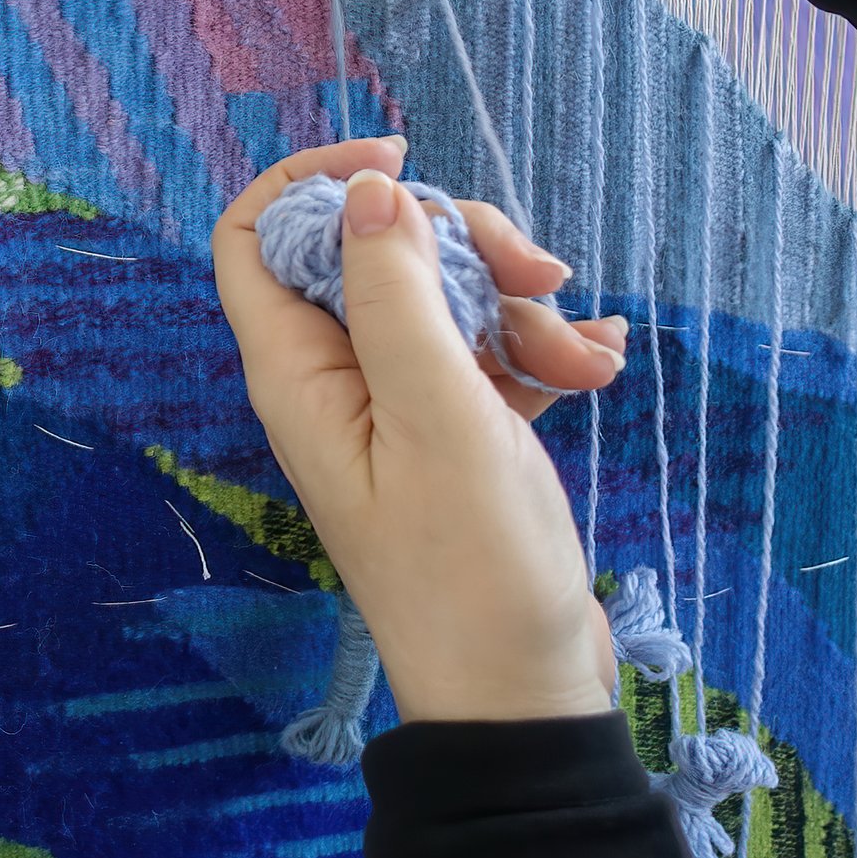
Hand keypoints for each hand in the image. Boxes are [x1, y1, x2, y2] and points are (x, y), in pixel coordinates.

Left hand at [212, 139, 630, 723]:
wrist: (523, 695)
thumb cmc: (468, 569)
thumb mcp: (438, 414)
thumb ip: (398, 295)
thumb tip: (365, 189)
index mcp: (296, 372)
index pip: (255, 235)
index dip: (310, 181)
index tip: (398, 163)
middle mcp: (335, 377)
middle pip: (374, 248)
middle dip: (463, 243)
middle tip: (540, 276)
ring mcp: (398, 402)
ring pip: (445, 293)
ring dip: (523, 305)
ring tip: (585, 360)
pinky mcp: (458, 427)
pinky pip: (491, 347)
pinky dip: (544, 346)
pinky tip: (601, 363)